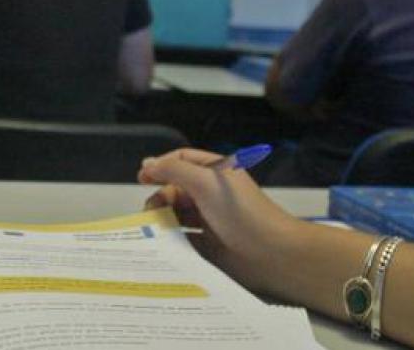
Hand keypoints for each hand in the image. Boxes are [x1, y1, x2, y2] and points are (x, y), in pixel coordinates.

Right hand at [138, 149, 308, 295]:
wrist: (272, 254)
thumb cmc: (242, 212)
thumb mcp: (206, 182)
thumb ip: (174, 170)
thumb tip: (148, 164)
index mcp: (215, 171)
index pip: (182, 160)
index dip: (160, 166)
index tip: (141, 179)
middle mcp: (212, 193)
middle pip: (175, 189)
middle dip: (159, 197)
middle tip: (150, 213)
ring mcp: (211, 219)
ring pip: (177, 215)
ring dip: (163, 220)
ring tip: (155, 231)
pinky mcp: (210, 245)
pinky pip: (184, 239)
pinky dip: (172, 241)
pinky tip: (164, 246)